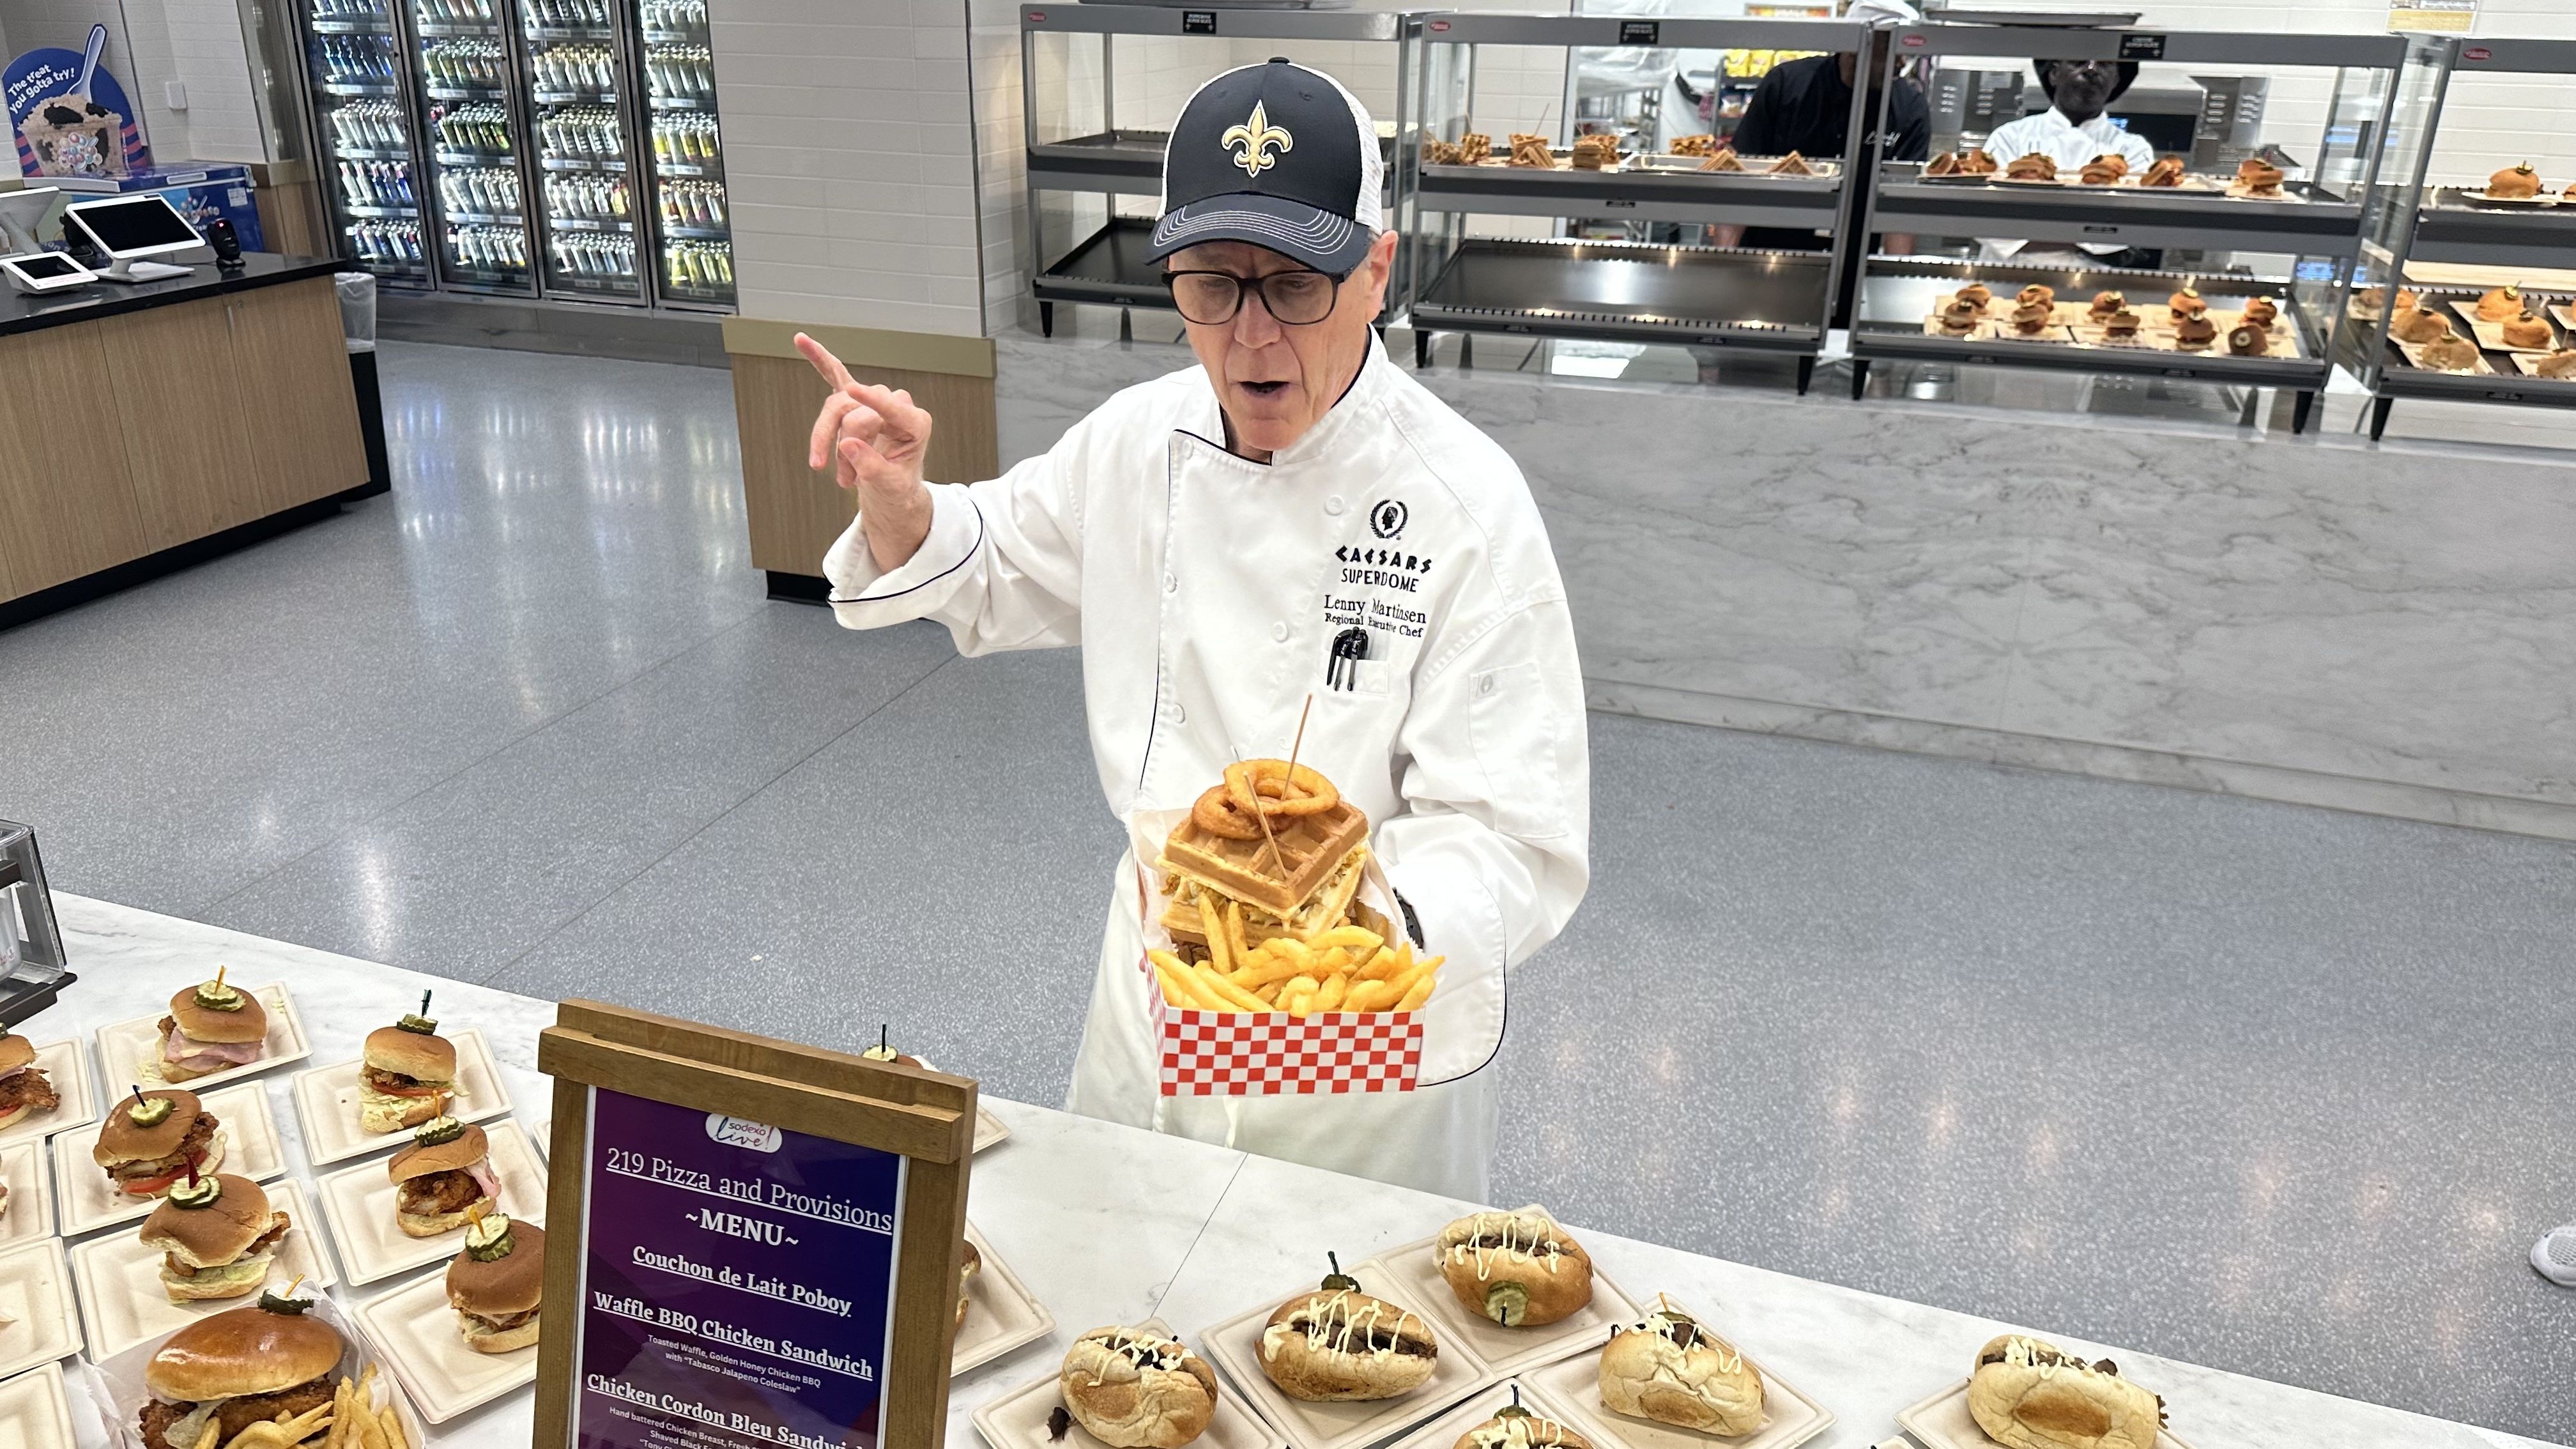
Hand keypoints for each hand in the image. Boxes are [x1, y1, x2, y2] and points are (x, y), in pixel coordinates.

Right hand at [797, 332, 935, 571]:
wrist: (891, 492)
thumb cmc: (896, 488)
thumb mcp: (889, 487)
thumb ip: (872, 467)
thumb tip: (847, 444)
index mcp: (915, 423)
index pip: (892, 405)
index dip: (872, 399)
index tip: (852, 390)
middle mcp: (895, 405)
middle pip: (855, 412)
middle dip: (843, 448)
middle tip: (844, 482)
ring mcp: (873, 401)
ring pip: (838, 408)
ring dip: (832, 444)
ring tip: (843, 478)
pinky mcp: (854, 402)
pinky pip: (834, 376)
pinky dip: (818, 359)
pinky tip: (801, 340)